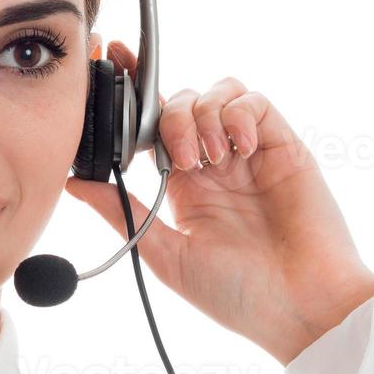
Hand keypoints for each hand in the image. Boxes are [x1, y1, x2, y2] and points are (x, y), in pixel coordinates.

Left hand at [63, 40, 373, 365]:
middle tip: (180, 161)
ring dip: (201, 117)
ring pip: (216, 93)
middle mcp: (215, 163)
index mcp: (183, 186)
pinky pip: (255, 102)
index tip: (109, 64)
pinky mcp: (283, 146)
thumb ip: (122, 212)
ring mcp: (250, 152)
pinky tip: (240, 149)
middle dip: (168, 118)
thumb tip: (72, 184)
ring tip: (209, 160)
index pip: (151, 126)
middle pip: (181, 102)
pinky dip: (238, 114)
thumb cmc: (238, 294)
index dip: (131, 94)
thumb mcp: (166, 255)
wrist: (301, 308)